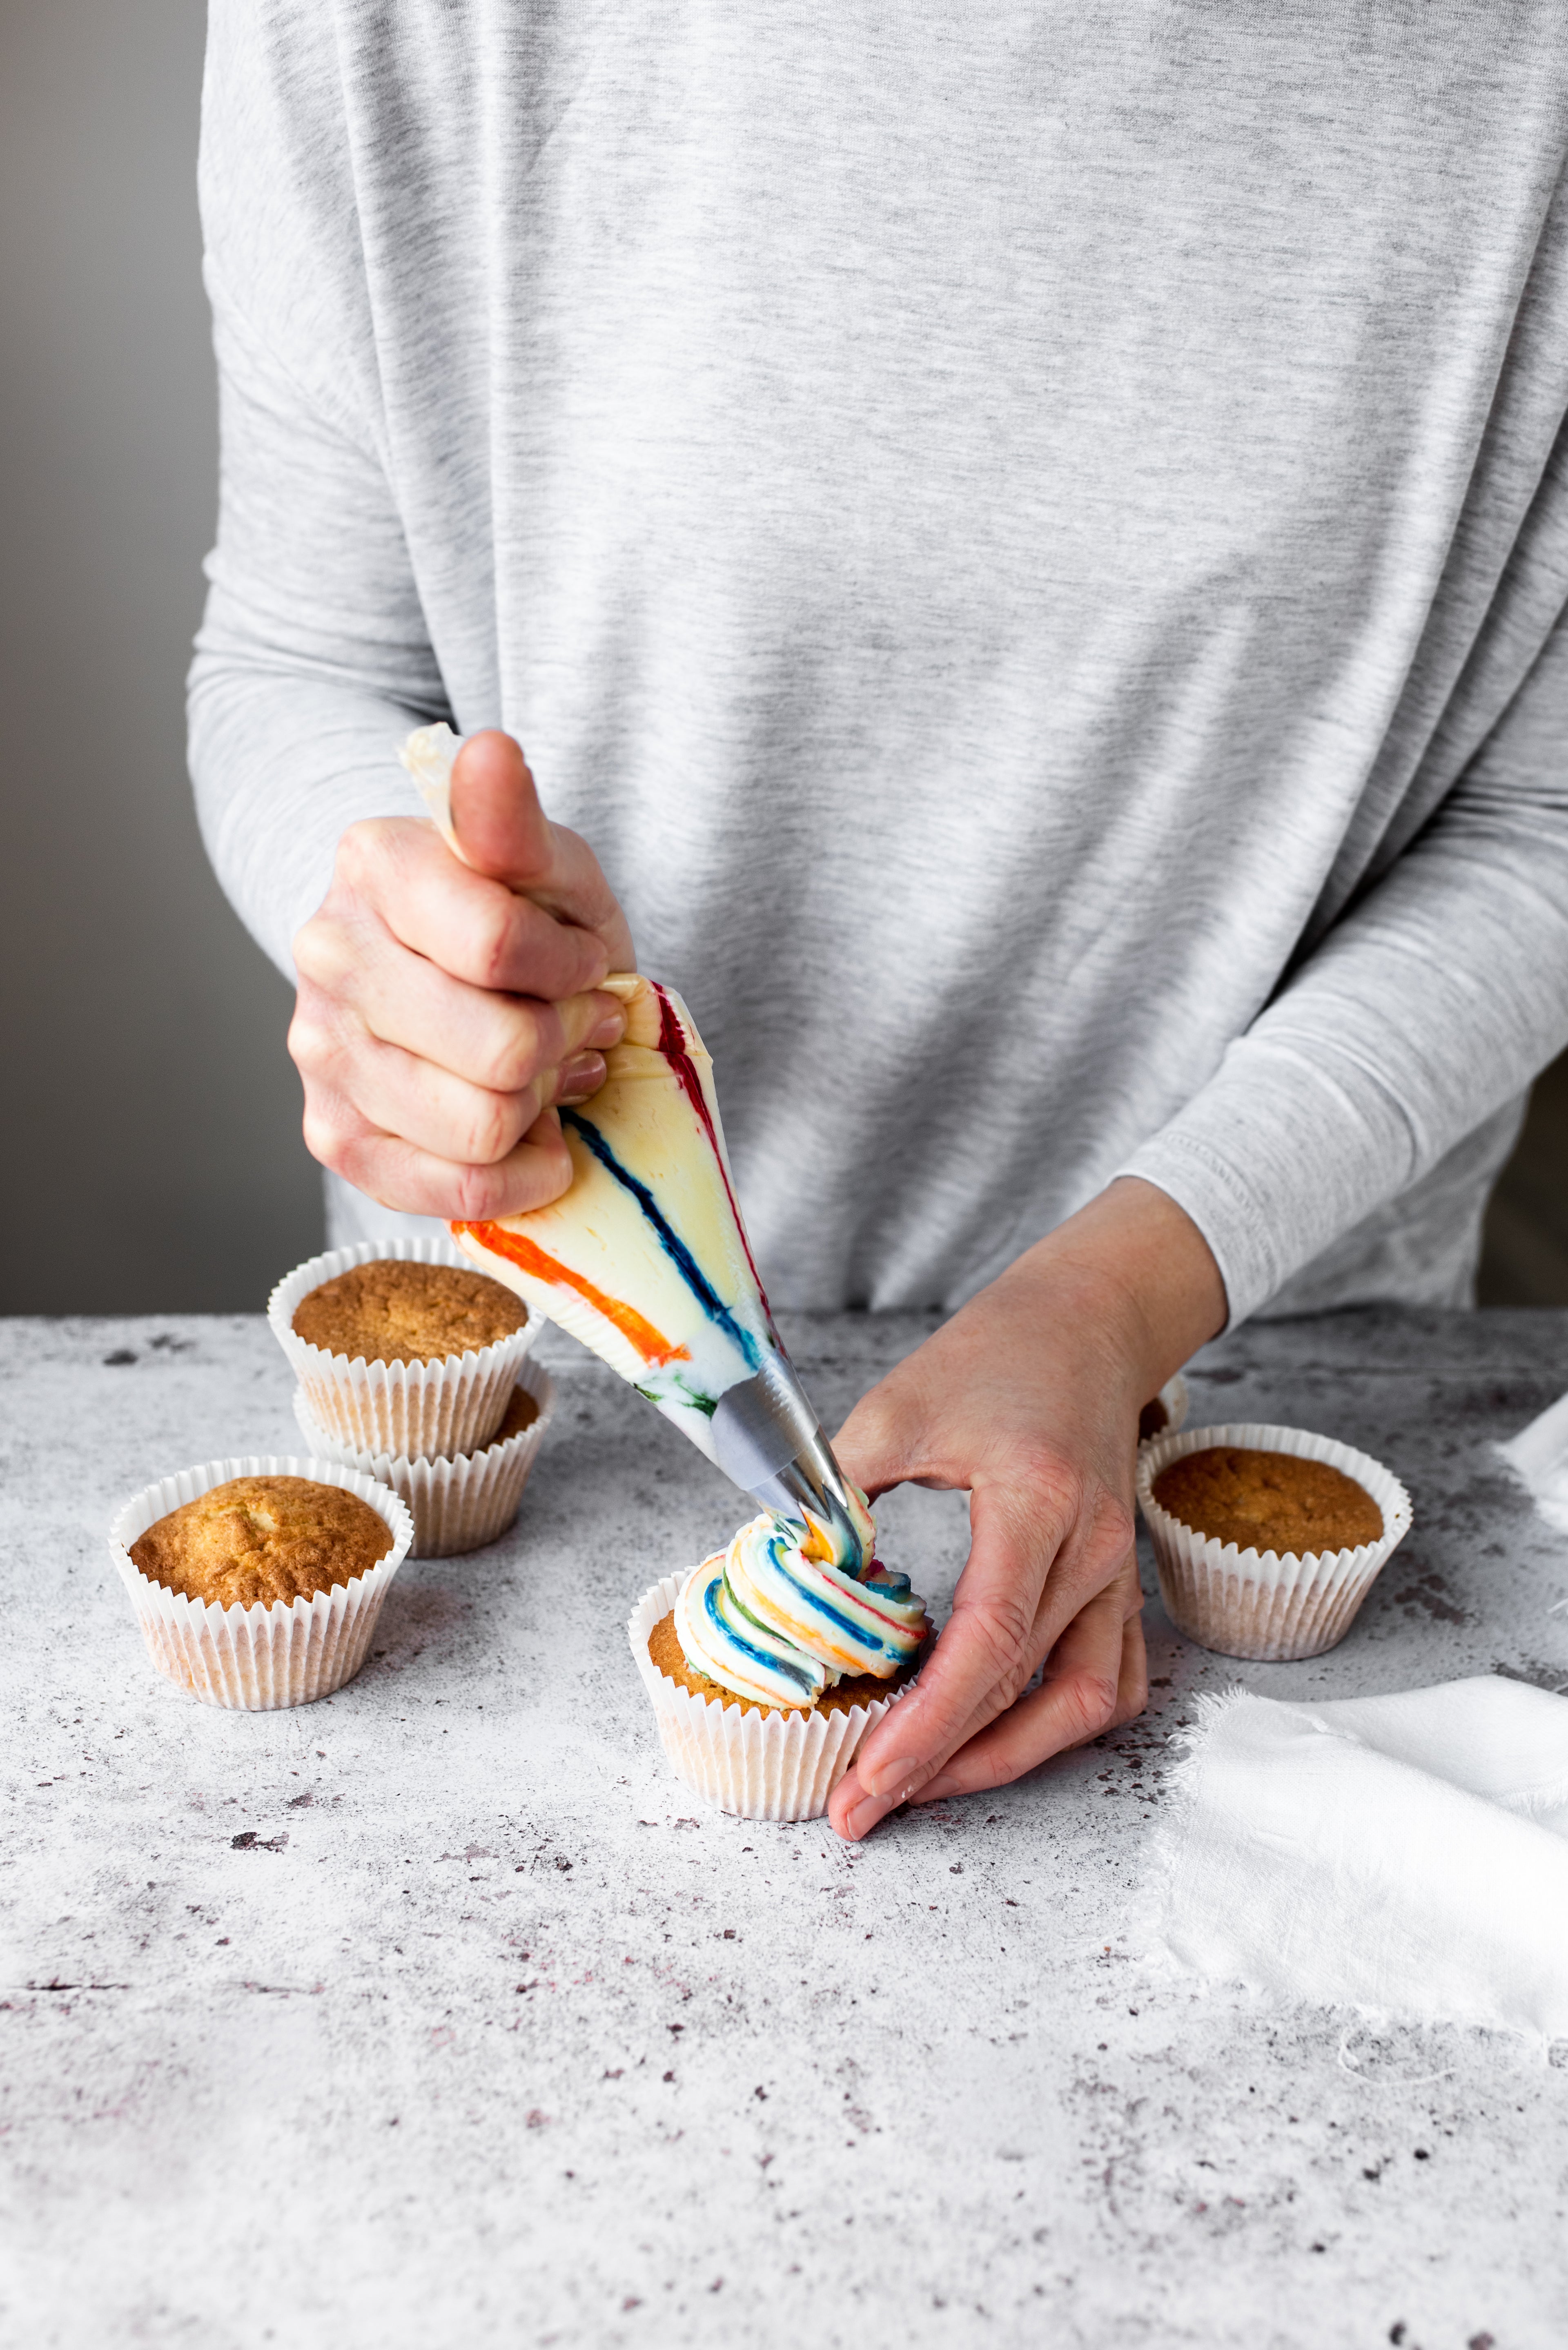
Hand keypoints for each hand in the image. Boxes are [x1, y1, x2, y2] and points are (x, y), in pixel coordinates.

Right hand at [290, 731, 634, 1216]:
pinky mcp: (335, 1135)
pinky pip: (455, 1191)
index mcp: (371, 866)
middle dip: (564, 1040)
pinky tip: (525, 1127)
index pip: (499, 946)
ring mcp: (320, 1052)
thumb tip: (491, 751)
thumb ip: (514, 818)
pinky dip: (517, 1172)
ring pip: (480, 1127)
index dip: (573, 968)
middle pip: (501, 1049)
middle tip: (573, 1020)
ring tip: (544, 1067)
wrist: (454, 970)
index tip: (584, 962)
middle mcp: (326, 957)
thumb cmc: (517, 915)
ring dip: (540, 1103)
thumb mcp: (544, 860)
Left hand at [826, 1178, 1225, 1840]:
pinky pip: (1110, 1682)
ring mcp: (1118, 1573)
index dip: (925, 1727)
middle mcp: (1094, 1550)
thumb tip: (781, 1571)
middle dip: (942, 1765)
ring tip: (921, 1784)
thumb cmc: (995, 1355)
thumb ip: (839, 1491)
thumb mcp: (898, 1406)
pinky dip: (1054, 1725)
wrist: (1086, 1321)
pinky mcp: (1120, 1584)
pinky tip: (992, 1740)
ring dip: (1004, 1759)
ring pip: (1084, 1706)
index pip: (987, 1644)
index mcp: (1038, 1502)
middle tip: (861, 1805)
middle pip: (1027, 1690)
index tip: (863, 1781)